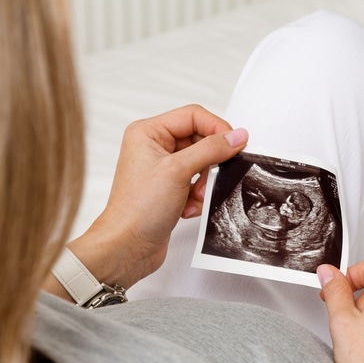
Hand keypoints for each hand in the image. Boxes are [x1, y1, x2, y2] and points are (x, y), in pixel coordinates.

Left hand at [72, 104, 247, 288]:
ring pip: (201, 164)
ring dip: (204, 182)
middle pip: (200, 140)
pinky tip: (187, 209)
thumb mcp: (179, 171)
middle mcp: (153, 147)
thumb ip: (211, 149)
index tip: (235, 145)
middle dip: (210, 162)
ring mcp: (162, 169)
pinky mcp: (169, 189)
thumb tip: (236, 136)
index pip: (193, 116)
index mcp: (148, 132)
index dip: (217, 129)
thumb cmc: (138, 209)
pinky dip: (198, 197)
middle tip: (213, 177)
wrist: (127, 246)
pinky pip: (197, 183)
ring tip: (195, 196)